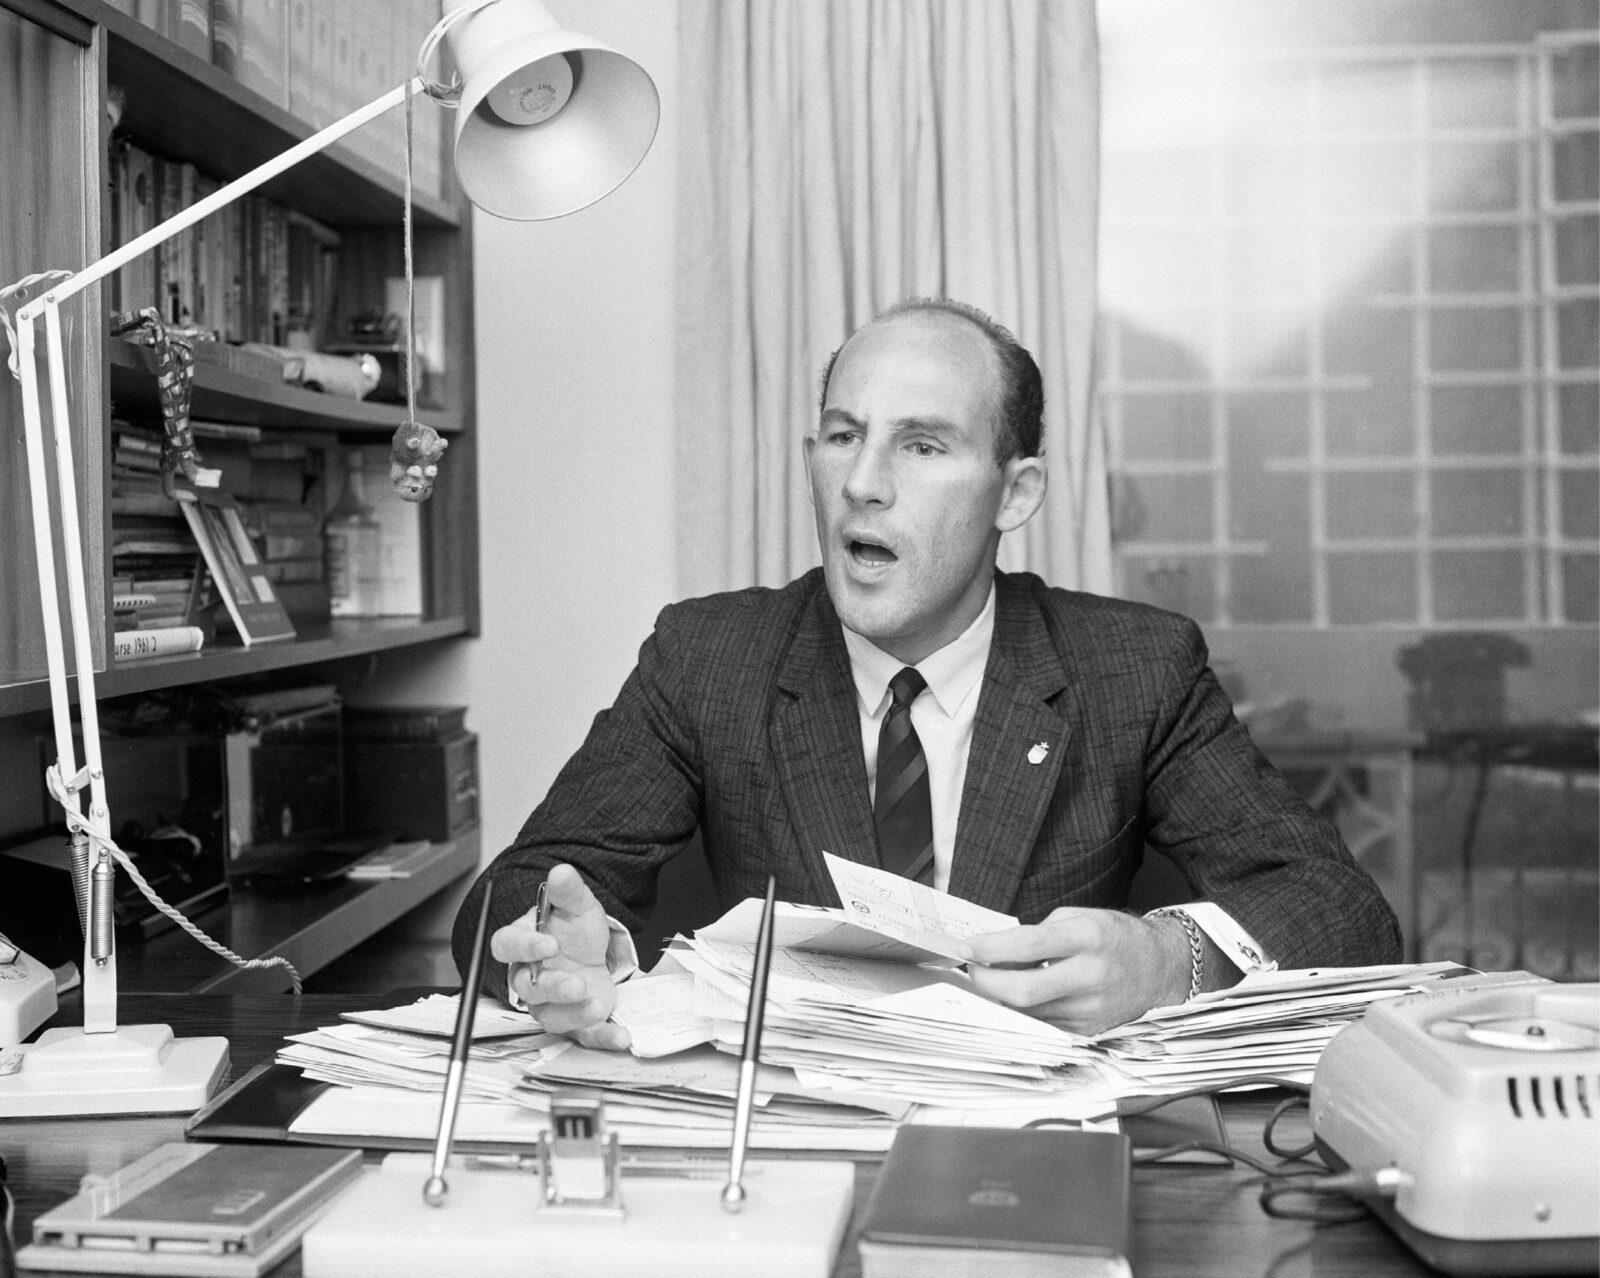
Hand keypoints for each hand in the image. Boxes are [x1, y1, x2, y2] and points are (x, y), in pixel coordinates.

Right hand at [489, 864, 630, 1050]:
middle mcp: (529, 977)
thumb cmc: (574, 930)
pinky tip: (621, 1037)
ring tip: (600, 1005)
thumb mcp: (577, 905)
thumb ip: (568, 891)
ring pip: (550, 1016)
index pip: (507, 946)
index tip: (549, 944)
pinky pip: (581, 1035)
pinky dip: (601, 1038)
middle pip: (526, 988)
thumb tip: (561, 871)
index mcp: (523, 943)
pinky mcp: (574, 1021)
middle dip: (552, 988)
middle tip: (577, 984)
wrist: (593, 952)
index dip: (524, 948)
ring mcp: (549, 1003)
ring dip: (574, 1015)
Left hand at [957, 907, 1190, 1034]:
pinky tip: (1022, 991)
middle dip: (986, 981)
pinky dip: (1024, 1008)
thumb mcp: (1079, 918)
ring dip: (1002, 995)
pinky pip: (1041, 1021)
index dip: (989, 948)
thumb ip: (1038, 934)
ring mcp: (1090, 1009)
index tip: (965, 948)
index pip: (1028, 946)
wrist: (1160, 969)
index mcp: (1088, 938)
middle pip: (1022, 991)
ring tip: (997, 976)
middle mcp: (1091, 976)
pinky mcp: (1087, 1030)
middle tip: (972, 969)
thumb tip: (994, 954)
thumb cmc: (1114, 937)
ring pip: (1027, 1011)